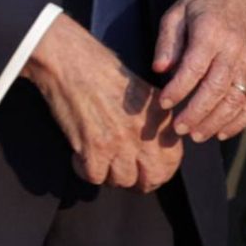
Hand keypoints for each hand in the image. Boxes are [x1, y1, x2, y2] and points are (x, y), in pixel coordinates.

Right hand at [23, 15, 183, 190]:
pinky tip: (81, 157)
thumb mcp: (145, 92)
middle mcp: (145, 133)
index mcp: (159, 118)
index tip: (150, 173)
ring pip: (122, 181)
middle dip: (141, 184)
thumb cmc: (104, 71)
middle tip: (129, 178)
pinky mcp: (94, 148)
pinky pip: (94, 177)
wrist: (72, 61)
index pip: (172, 161)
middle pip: (151, 179)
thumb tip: (161, 145)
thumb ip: (156, 119)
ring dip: (110, 175)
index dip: (161, 173)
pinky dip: (85, 170)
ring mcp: (120, 143)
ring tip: (102, 161)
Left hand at [153, 0, 245, 142]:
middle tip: (178, 129)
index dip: (179, 89)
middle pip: (217, 88)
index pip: (194, 67)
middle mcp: (233, 50)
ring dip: (216, 121)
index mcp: (211, 33)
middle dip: (196, 112)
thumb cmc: (199, 7)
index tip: (163, 103)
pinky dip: (240, 121)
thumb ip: (167, 42)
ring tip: (196, 135)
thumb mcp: (175, 15)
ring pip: (236, 99)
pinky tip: (222, 133)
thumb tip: (160, 69)